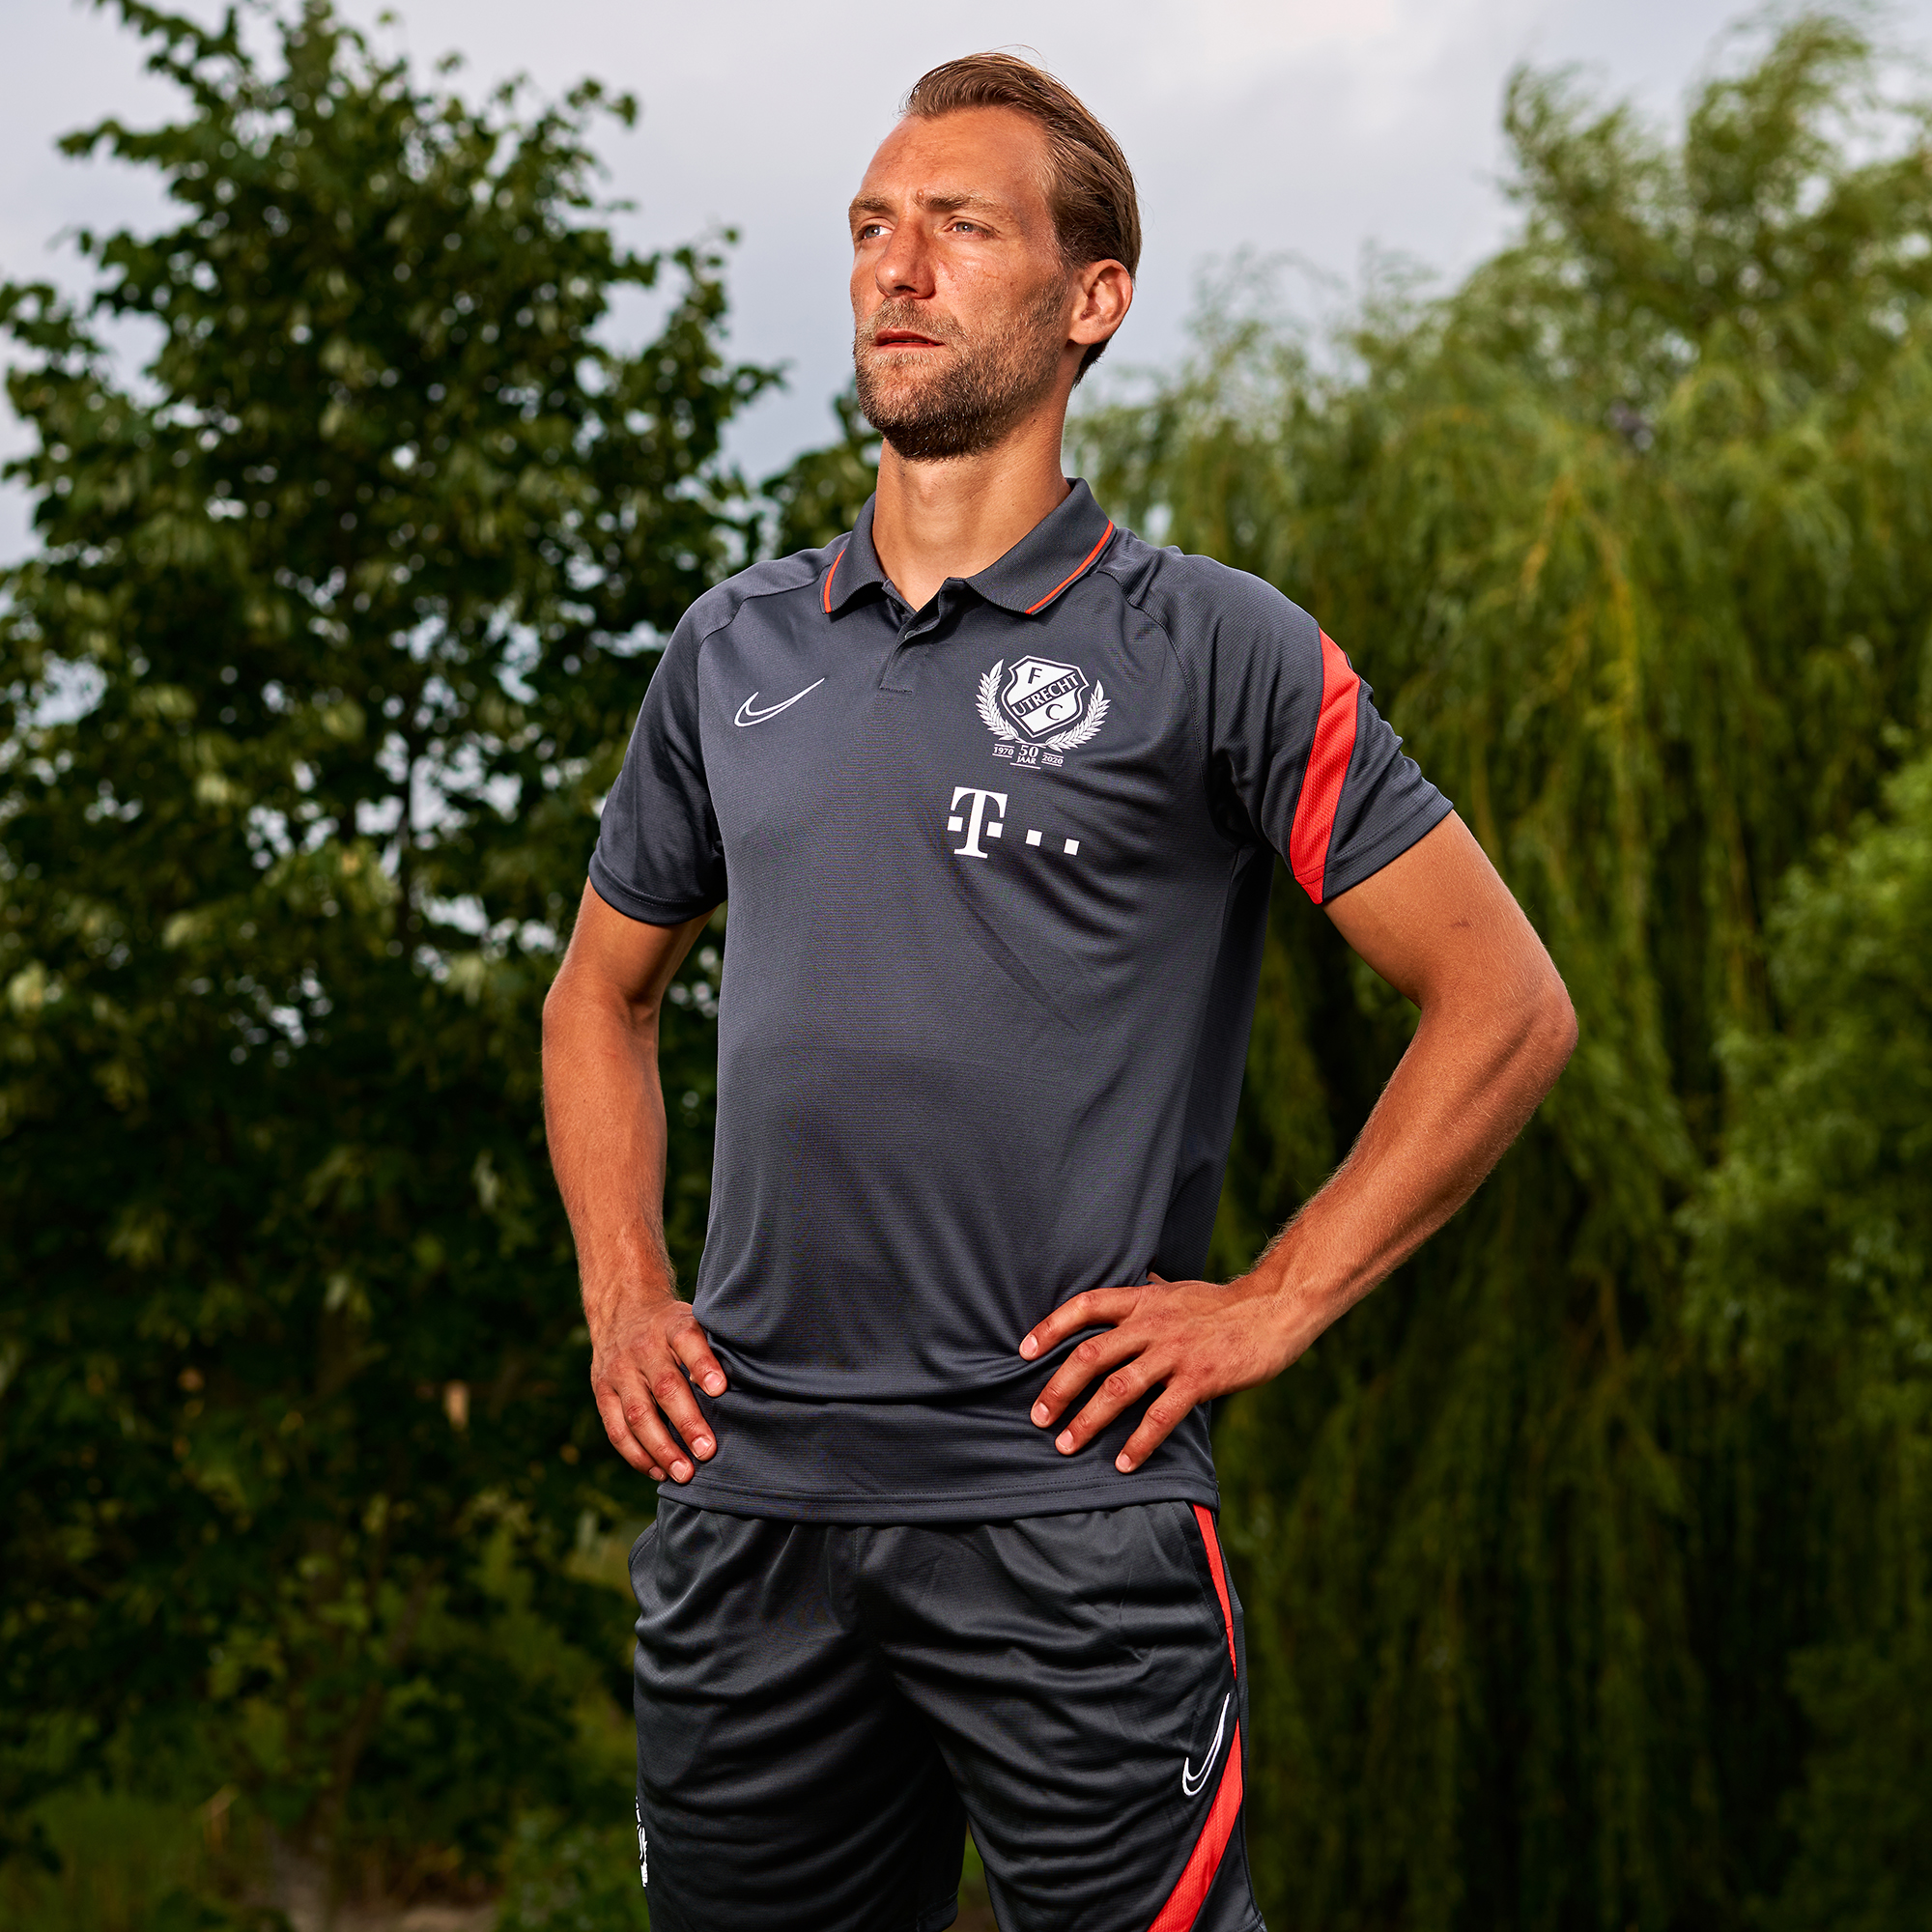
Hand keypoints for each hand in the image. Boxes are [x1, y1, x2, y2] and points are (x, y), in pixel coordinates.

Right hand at [589, 1289, 726, 1483]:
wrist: (622, 1311)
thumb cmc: (672, 1327)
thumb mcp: (693, 1322)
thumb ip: (712, 1349)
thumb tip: (737, 1388)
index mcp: (672, 1326)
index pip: (688, 1341)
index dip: (704, 1365)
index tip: (720, 1390)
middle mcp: (644, 1348)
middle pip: (665, 1387)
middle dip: (687, 1423)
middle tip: (708, 1452)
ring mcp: (619, 1371)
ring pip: (638, 1414)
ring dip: (661, 1448)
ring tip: (684, 1473)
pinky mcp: (602, 1392)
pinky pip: (616, 1429)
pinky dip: (636, 1454)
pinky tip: (658, 1472)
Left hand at [1019, 1273, 1301, 1472]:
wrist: (1273, 1308)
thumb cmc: (1222, 1304)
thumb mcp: (1176, 1289)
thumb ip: (1147, 1294)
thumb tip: (1127, 1285)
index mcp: (1143, 1300)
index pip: (1085, 1305)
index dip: (1051, 1327)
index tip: (1024, 1351)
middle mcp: (1152, 1324)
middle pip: (1090, 1355)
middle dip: (1058, 1388)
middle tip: (1037, 1417)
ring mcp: (1175, 1352)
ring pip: (1118, 1388)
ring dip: (1087, 1420)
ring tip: (1066, 1445)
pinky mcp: (1200, 1378)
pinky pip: (1161, 1415)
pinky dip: (1139, 1441)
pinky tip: (1124, 1463)